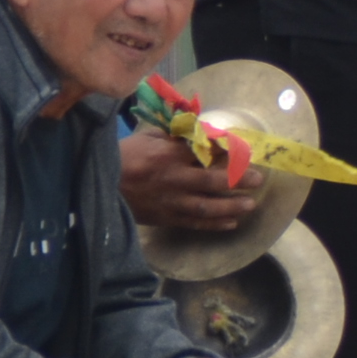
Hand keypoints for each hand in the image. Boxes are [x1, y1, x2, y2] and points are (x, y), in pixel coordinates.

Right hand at [119, 127, 265, 235]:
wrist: (98, 185)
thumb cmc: (125, 157)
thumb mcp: (148, 138)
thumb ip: (176, 136)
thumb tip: (202, 133)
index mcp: (168, 156)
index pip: (204, 152)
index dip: (227, 151)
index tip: (245, 150)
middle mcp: (172, 180)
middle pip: (212, 181)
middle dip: (238, 180)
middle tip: (258, 180)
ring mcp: (169, 202)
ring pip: (206, 207)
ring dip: (231, 207)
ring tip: (251, 205)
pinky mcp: (164, 218)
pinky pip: (193, 223)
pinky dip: (213, 225)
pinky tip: (231, 223)